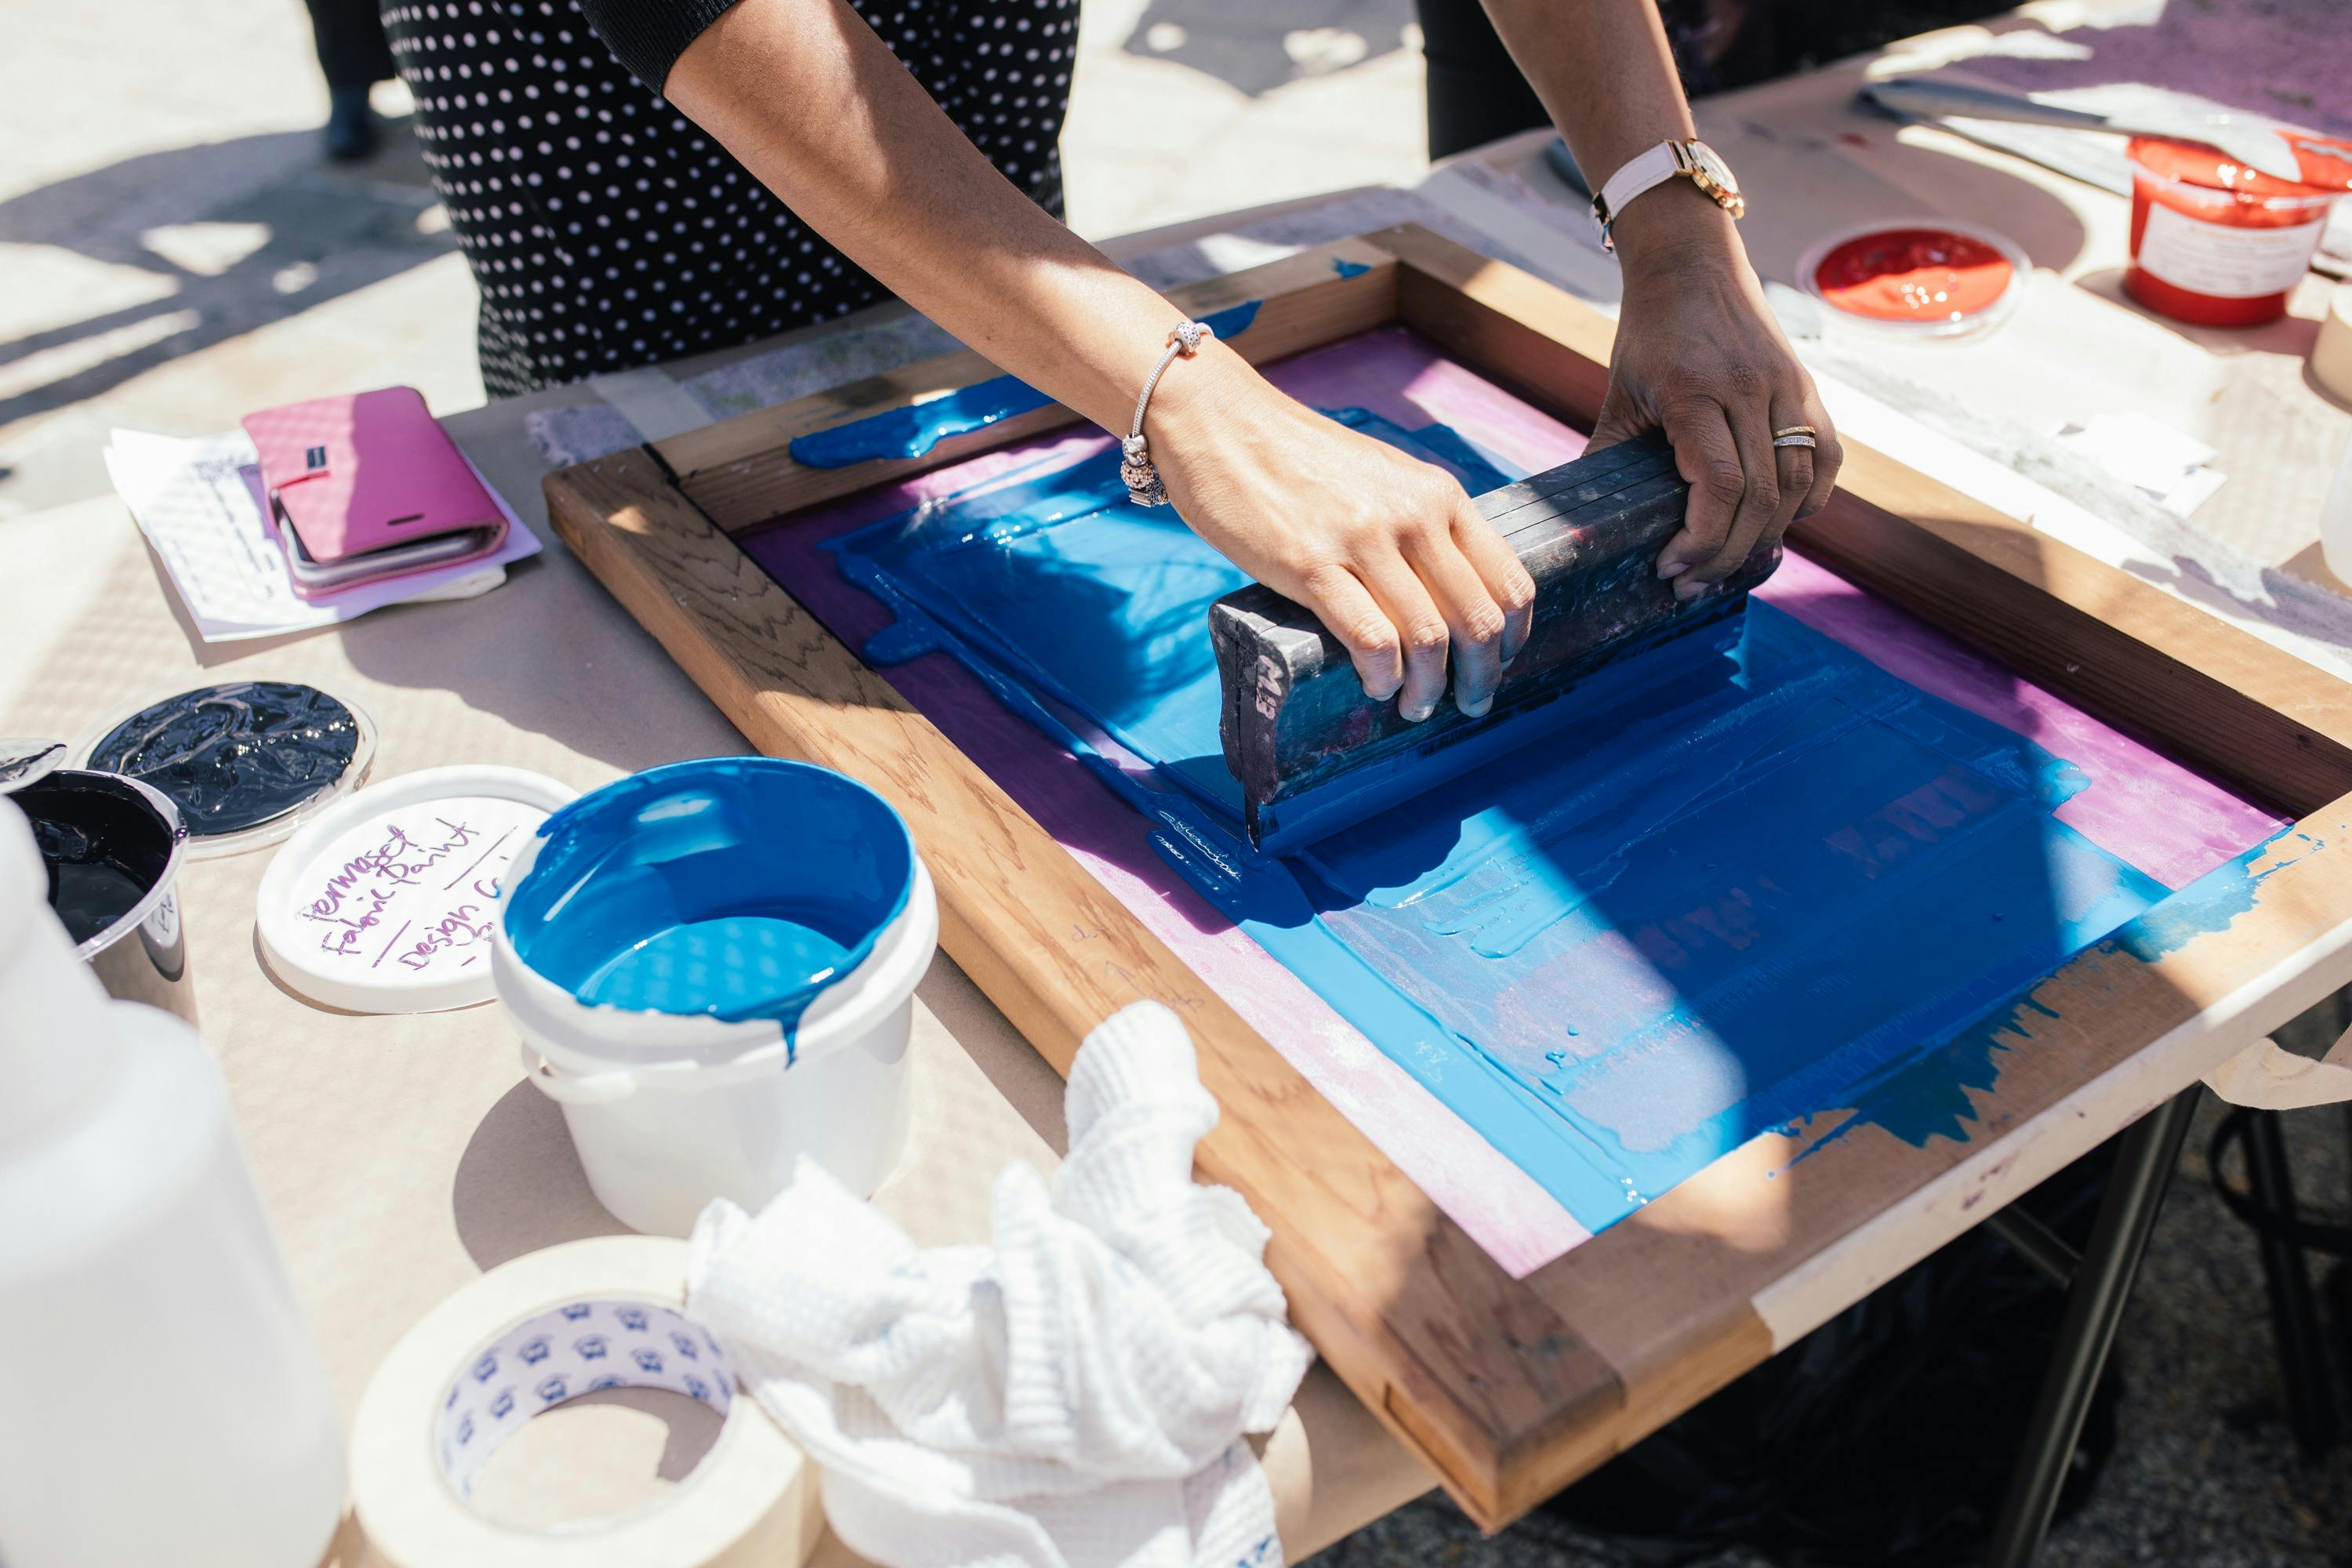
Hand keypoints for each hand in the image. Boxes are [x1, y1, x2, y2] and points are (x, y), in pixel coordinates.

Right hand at [1150, 351, 1536, 720]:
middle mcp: (1413, 516)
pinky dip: (1382, 676)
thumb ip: (1416, 521)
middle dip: (1479, 678)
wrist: (1220, 422)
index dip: (1512, 638)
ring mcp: (1363, 540)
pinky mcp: (1310, 564)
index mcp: (1438, 494)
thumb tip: (1439, 590)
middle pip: (1477, 620)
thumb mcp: (1381, 476)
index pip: (1508, 581)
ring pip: (1428, 638)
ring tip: (1413, 706)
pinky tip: (1375, 686)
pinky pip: (1370, 638)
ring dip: (1428, 689)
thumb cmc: (1296, 457)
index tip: (1498, 663)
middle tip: (1465, 704)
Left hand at [1593, 194, 1841, 598]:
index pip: (1721, 484)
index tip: (1670, 568)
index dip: (1702, 539)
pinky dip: (1806, 502)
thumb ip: (1609, 456)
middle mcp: (1753, 390)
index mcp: (1697, 391)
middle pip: (1761, 497)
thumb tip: (1587, 526)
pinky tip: (1774, 524)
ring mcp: (1789, 388)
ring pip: (1799, 485)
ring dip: (1766, 536)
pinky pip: (1826, 460)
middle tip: (1691, 584)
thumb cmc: (1649, 333)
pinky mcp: (1808, 388)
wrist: (1693, 263)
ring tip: (1727, 564)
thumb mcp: (1620, 394)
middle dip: (1726, 554)